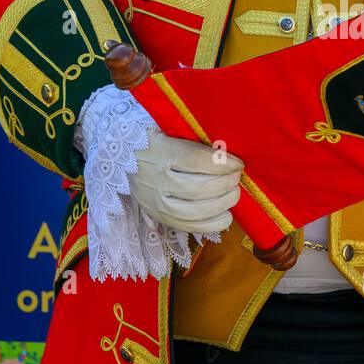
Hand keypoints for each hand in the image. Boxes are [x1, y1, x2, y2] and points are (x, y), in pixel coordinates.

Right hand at [128, 130, 243, 233]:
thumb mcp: (174, 136)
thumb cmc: (160, 145)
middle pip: (200, 188)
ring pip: (196, 210)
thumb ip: (198, 148)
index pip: (198, 161)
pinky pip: (190, 227)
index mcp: (162, 153)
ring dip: (223, 203)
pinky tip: (226, 216)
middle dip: (226, 184)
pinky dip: (213, 224)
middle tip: (237, 178)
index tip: (239, 164)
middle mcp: (158, 180)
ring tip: (234, 194)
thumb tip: (230, 161)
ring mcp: (157, 202)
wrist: (125, 158)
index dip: (223, 164)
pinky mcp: (160, 218)